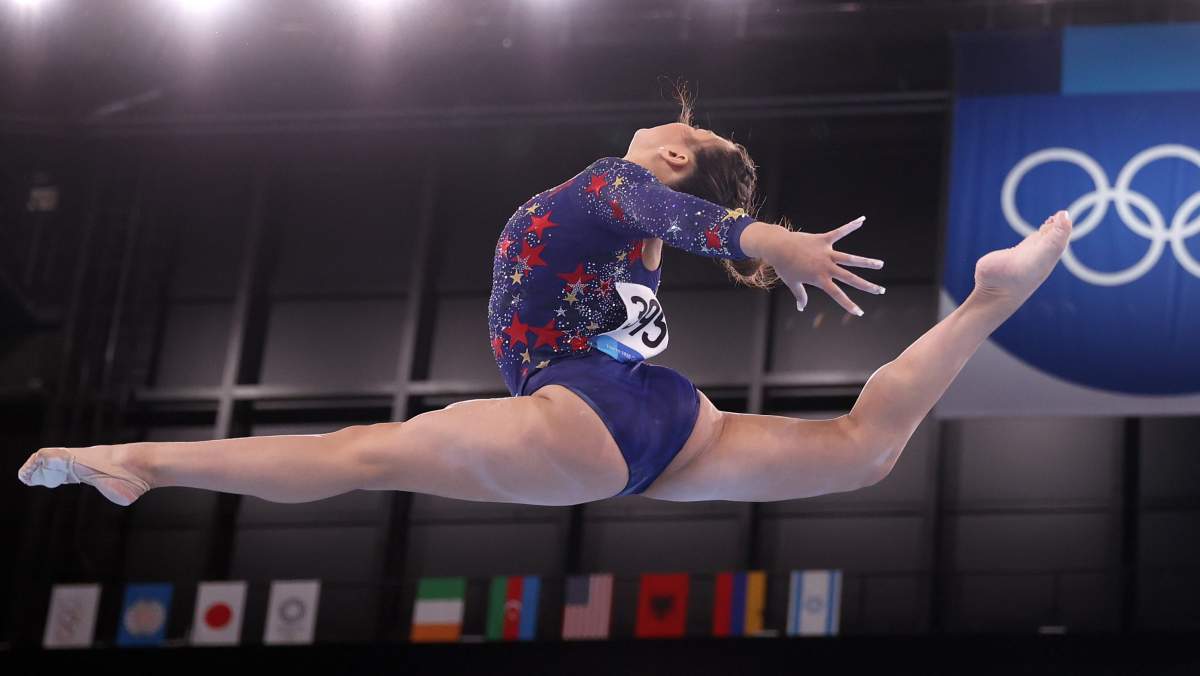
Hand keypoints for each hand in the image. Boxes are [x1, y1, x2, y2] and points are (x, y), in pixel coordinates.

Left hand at [765, 216, 884, 314]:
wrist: (777, 247)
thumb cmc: (784, 267)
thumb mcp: (792, 283)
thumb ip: (800, 295)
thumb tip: (801, 307)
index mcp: (819, 279)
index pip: (838, 295)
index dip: (849, 304)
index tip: (860, 312)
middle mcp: (826, 266)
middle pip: (850, 278)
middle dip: (866, 286)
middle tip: (880, 291)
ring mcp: (826, 253)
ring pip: (850, 258)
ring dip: (866, 262)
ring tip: (880, 264)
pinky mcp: (823, 239)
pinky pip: (840, 232)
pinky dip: (850, 226)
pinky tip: (862, 220)